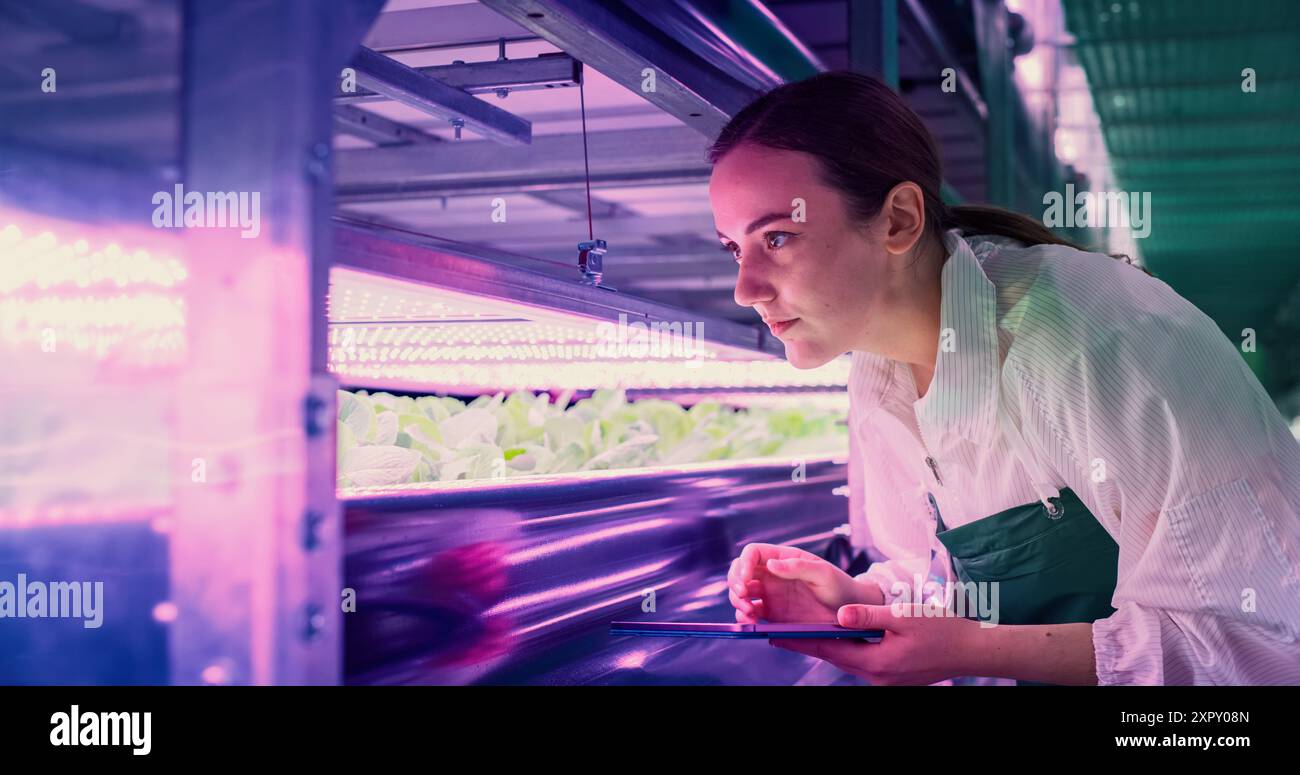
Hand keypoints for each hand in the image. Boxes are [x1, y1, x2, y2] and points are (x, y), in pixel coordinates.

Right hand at [727, 543, 882, 624]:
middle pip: (740, 571)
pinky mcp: (772, 613)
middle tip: (744, 595)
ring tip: (749, 611)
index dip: (744, 563)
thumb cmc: (840, 587)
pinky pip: (749, 612)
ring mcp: (770, 594)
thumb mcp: (824, 574)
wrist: (850, 613)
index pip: (753, 553)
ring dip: (737, 600)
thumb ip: (798, 567)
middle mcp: (772, 575)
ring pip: (741, 592)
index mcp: (783, 559)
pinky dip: (743, 615)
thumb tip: (772, 564)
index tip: (747, 579)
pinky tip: (751, 620)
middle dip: (735, 582)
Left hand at [771, 603, 980, 684]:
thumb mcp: (903, 616)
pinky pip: (863, 661)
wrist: (972, 649)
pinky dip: (848, 649)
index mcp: (876, 662)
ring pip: (849, 659)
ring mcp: (885, 679)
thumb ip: (868, 616)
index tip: (775, 634)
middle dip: (808, 644)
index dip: (801, 641)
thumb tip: (838, 615)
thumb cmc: (942, 629)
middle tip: (779, 633)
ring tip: (802, 634)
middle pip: (835, 657)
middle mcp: (877, 676)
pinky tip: (839, 637)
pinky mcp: (893, 675)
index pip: (829, 650)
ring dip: (828, 646)